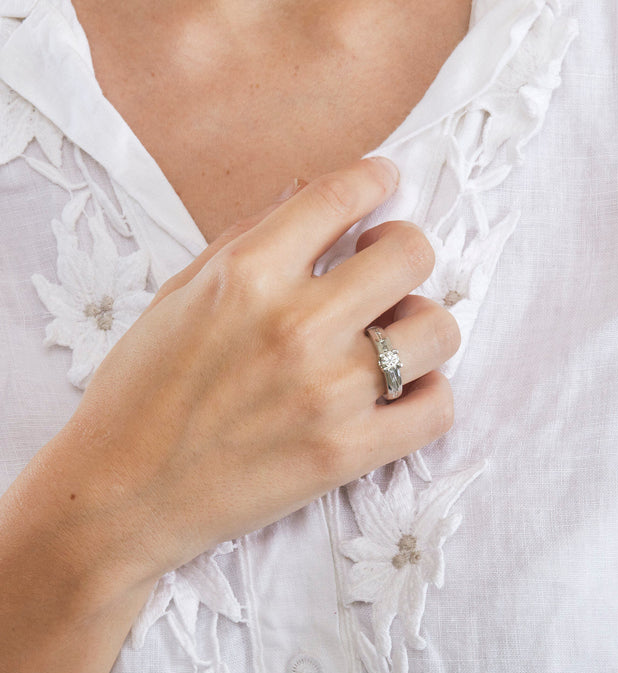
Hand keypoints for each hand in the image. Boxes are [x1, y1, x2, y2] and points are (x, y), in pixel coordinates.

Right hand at [56, 156, 460, 587]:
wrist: (123, 492)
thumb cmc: (140, 390)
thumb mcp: (179, 293)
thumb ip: (246, 235)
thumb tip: (306, 190)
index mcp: (248, 274)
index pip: (341, 194)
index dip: (375, 178)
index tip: (384, 181)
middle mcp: (296, 324)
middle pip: (410, 254)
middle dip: (405, 248)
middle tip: (384, 269)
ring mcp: (328, 392)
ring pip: (438, 329)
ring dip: (423, 324)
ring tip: (392, 337)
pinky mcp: (346, 453)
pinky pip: (436, 408)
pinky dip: (429, 393)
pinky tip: (400, 391)